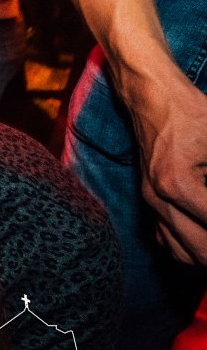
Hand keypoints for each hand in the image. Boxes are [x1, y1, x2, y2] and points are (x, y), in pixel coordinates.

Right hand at [134, 79, 206, 265]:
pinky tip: (205, 247)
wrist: (152, 96)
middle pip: (201, 251)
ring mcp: (150, 202)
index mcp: (178, 186)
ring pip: (182, 253)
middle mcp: (159, 200)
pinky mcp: (148, 200)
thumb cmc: (191, 112)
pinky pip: (166, 241)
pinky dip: (189, 251)